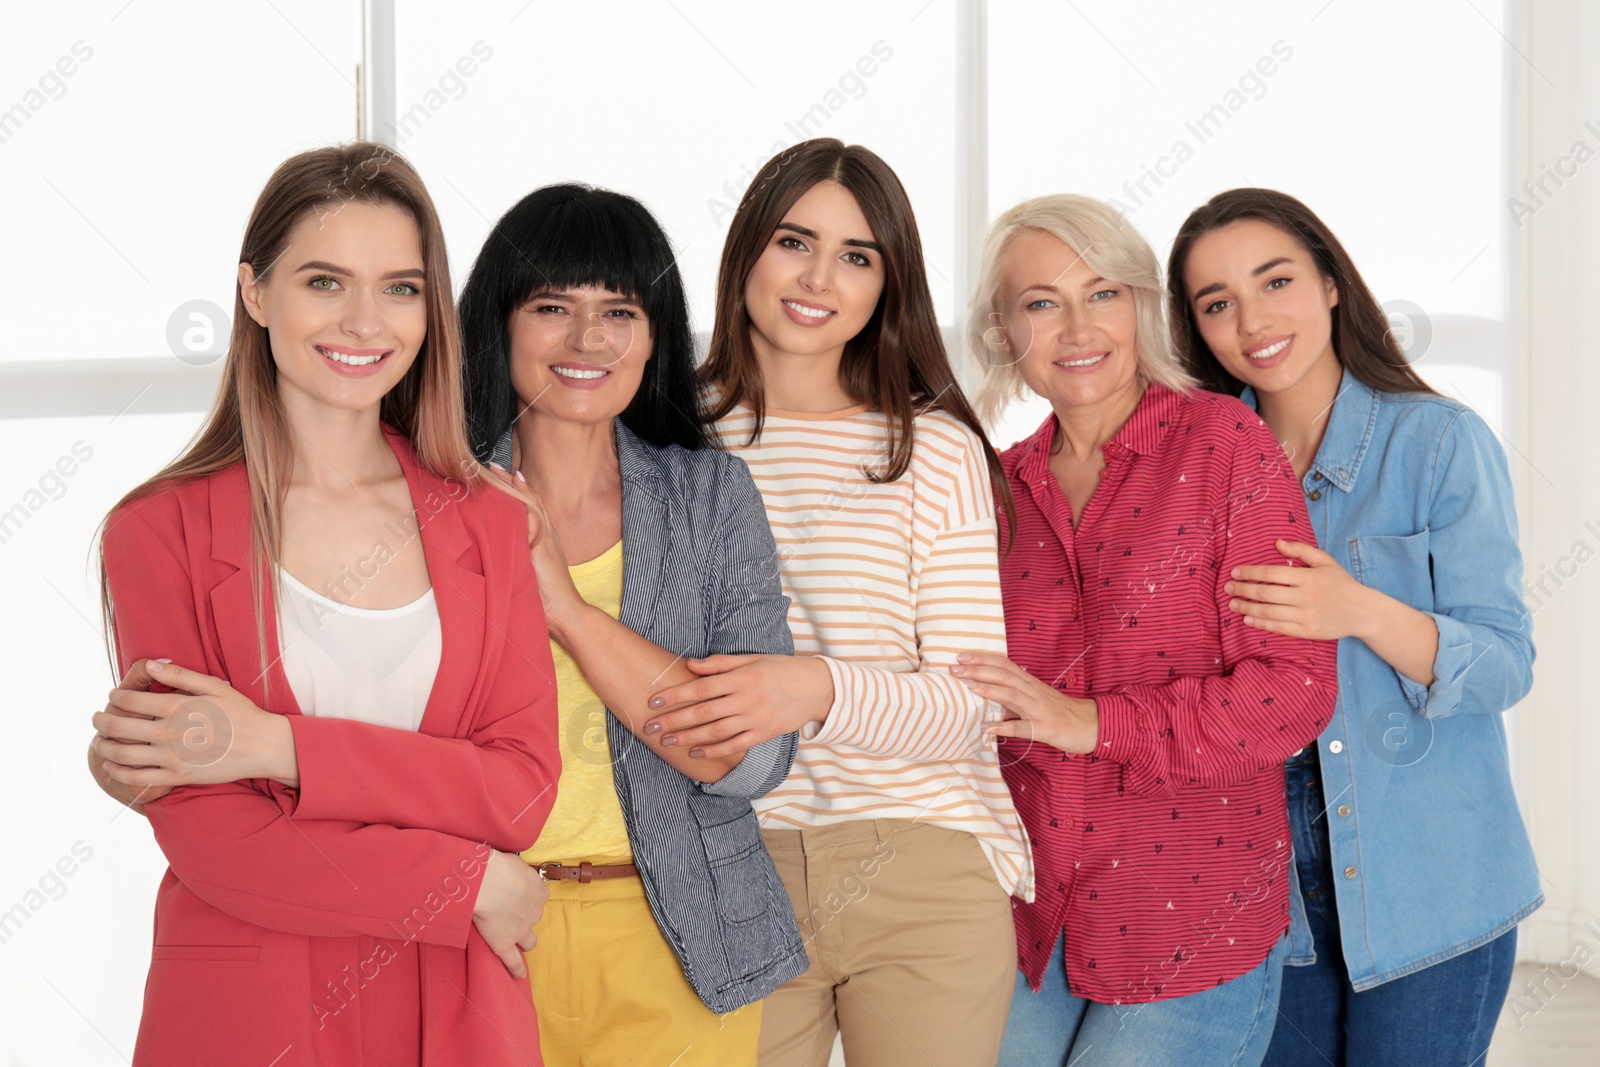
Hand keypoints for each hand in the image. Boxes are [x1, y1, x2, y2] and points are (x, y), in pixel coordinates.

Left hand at [90, 659, 296, 791]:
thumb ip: (180, 674)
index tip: (112, 697)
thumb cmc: (241, 713)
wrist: (263, 747)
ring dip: (103, 746)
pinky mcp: (176, 777)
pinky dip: (118, 772)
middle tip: (96, 719)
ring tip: (99, 742)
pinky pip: (136, 778)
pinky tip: (113, 765)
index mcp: (176, 706)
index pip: (129, 700)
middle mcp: (168, 732)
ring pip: (122, 754)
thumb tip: (151, 664)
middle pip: (118, 727)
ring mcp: (171, 757)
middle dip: (100, 721)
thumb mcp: (215, 686)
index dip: (115, 697)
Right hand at [472, 851, 547, 978]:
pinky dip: (517, 969)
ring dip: (524, 940)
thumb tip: (514, 874)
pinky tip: (518, 975)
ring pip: (530, 941)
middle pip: (534, 918)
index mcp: (540, 892)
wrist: (484, 881)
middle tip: (509, 912)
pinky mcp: (505, 944)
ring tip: (513, 939)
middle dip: (525, 917)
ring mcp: (521, 930)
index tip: (517, 896)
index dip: (527, 898)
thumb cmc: (497, 866)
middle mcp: (535, 912)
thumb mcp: (516, 863)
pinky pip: (514, 962)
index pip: (538, 898)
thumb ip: (519, 874)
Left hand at [487, 464, 583, 638]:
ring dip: (516, 487)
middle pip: (530, 502)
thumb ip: (519, 561)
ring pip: (532, 506)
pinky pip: (534, 519)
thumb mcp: (529, 576)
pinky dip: (525, 503)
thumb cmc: (547, 600)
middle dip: (512, 483)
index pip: (527, 511)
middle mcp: (547, 537)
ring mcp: (547, 541)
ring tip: (499, 471)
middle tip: (493, 465)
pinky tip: (515, 490)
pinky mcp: (544, 549)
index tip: (497, 477)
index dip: (514, 493)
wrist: (567, 614)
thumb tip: (500, 553)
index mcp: (543, 542)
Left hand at [643, 654, 833, 759]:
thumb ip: (719, 663)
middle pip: (704, 712)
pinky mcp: (763, 734)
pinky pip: (734, 745)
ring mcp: (755, 719)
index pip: (701, 687)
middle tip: (650, 726)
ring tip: (666, 742)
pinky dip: (713, 751)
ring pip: (715, 732)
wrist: (815, 688)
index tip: (654, 700)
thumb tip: (689, 664)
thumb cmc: (779, 669)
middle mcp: (746, 699)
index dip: (676, 694)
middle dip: (674, 720)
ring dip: (688, 737)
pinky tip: (695, 752)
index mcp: (741, 677)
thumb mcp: (751, 659)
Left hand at [954, 651, 1098, 754]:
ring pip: (1012, 696)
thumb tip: (987, 689)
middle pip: (1005, 676)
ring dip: (988, 690)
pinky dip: (1004, 727)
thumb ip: (1014, 691)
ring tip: (967, 686)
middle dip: (979, 670)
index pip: (1005, 665)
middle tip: (955, 668)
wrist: (1091, 724)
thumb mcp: (1036, 696)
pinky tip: (986, 729)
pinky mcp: (1045, 729)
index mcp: (1030, 683)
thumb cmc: (1059, 711)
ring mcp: (1039, 710)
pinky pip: (1023, 728)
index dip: (984, 658)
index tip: (962, 655)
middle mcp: (1034, 692)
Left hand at [1225, 539, 1372, 640]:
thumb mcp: (1325, 561)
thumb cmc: (1341, 584)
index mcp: (1309, 577)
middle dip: (1243, 590)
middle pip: (1267, 592)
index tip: (1235, 572)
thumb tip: (1277, 542)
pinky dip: (1261, 623)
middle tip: (1227, 588)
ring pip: (1270, 611)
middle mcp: (1306, 596)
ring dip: (1247, 607)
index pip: (1272, 572)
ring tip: (1232, 604)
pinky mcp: (1308, 631)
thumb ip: (1301, 550)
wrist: (1363, 612)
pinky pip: (1279, 627)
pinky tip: (1248, 618)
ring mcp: (1307, 615)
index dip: (1251, 572)